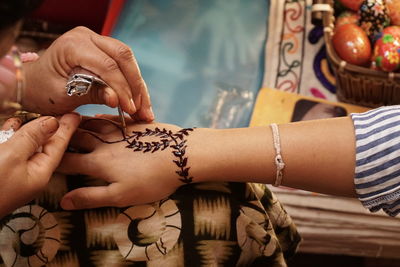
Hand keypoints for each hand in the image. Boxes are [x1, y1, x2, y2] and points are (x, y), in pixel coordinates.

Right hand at [0, 113, 80, 217]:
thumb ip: (31, 138)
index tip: (75, 115)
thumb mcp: (12, 156)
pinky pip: (8, 149)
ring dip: (28, 129)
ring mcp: (10, 172)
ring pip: (24, 146)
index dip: (66, 128)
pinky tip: (11, 125)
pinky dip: (10, 136)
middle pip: (43, 145)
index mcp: (40, 173)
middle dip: (49, 128)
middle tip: (59, 112)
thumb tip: (50, 123)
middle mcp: (28, 174)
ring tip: (37, 115)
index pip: (58, 146)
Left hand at [22, 26, 152, 120]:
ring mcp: (96, 40)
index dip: (122, 89)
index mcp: (73, 45)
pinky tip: (140, 102)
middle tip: (144, 111)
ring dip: (139, 86)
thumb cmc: (42, 90)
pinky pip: (124, 64)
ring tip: (146, 110)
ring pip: (128, 60)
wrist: (32, 84)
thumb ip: (92, 93)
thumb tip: (118, 100)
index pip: (107, 65)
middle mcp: (86, 36)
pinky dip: (133, 84)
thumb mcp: (64, 96)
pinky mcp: (103, 50)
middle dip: (136, 87)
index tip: (130, 109)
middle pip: (123, 57)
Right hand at [58, 118, 192, 209]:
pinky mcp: (134, 125)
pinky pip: (111, 118)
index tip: (43, 160)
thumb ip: (91, 197)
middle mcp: (104, 144)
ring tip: (66, 123)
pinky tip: (96, 117)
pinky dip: (99, 118)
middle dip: (62, 138)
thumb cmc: (152, 180)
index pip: (68, 161)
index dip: (53, 162)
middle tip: (50, 134)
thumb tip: (63, 201)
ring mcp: (120, 131)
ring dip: (77, 125)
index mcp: (98, 163)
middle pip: (76, 139)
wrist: (180, 155)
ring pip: (91, 125)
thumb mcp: (121, 195)